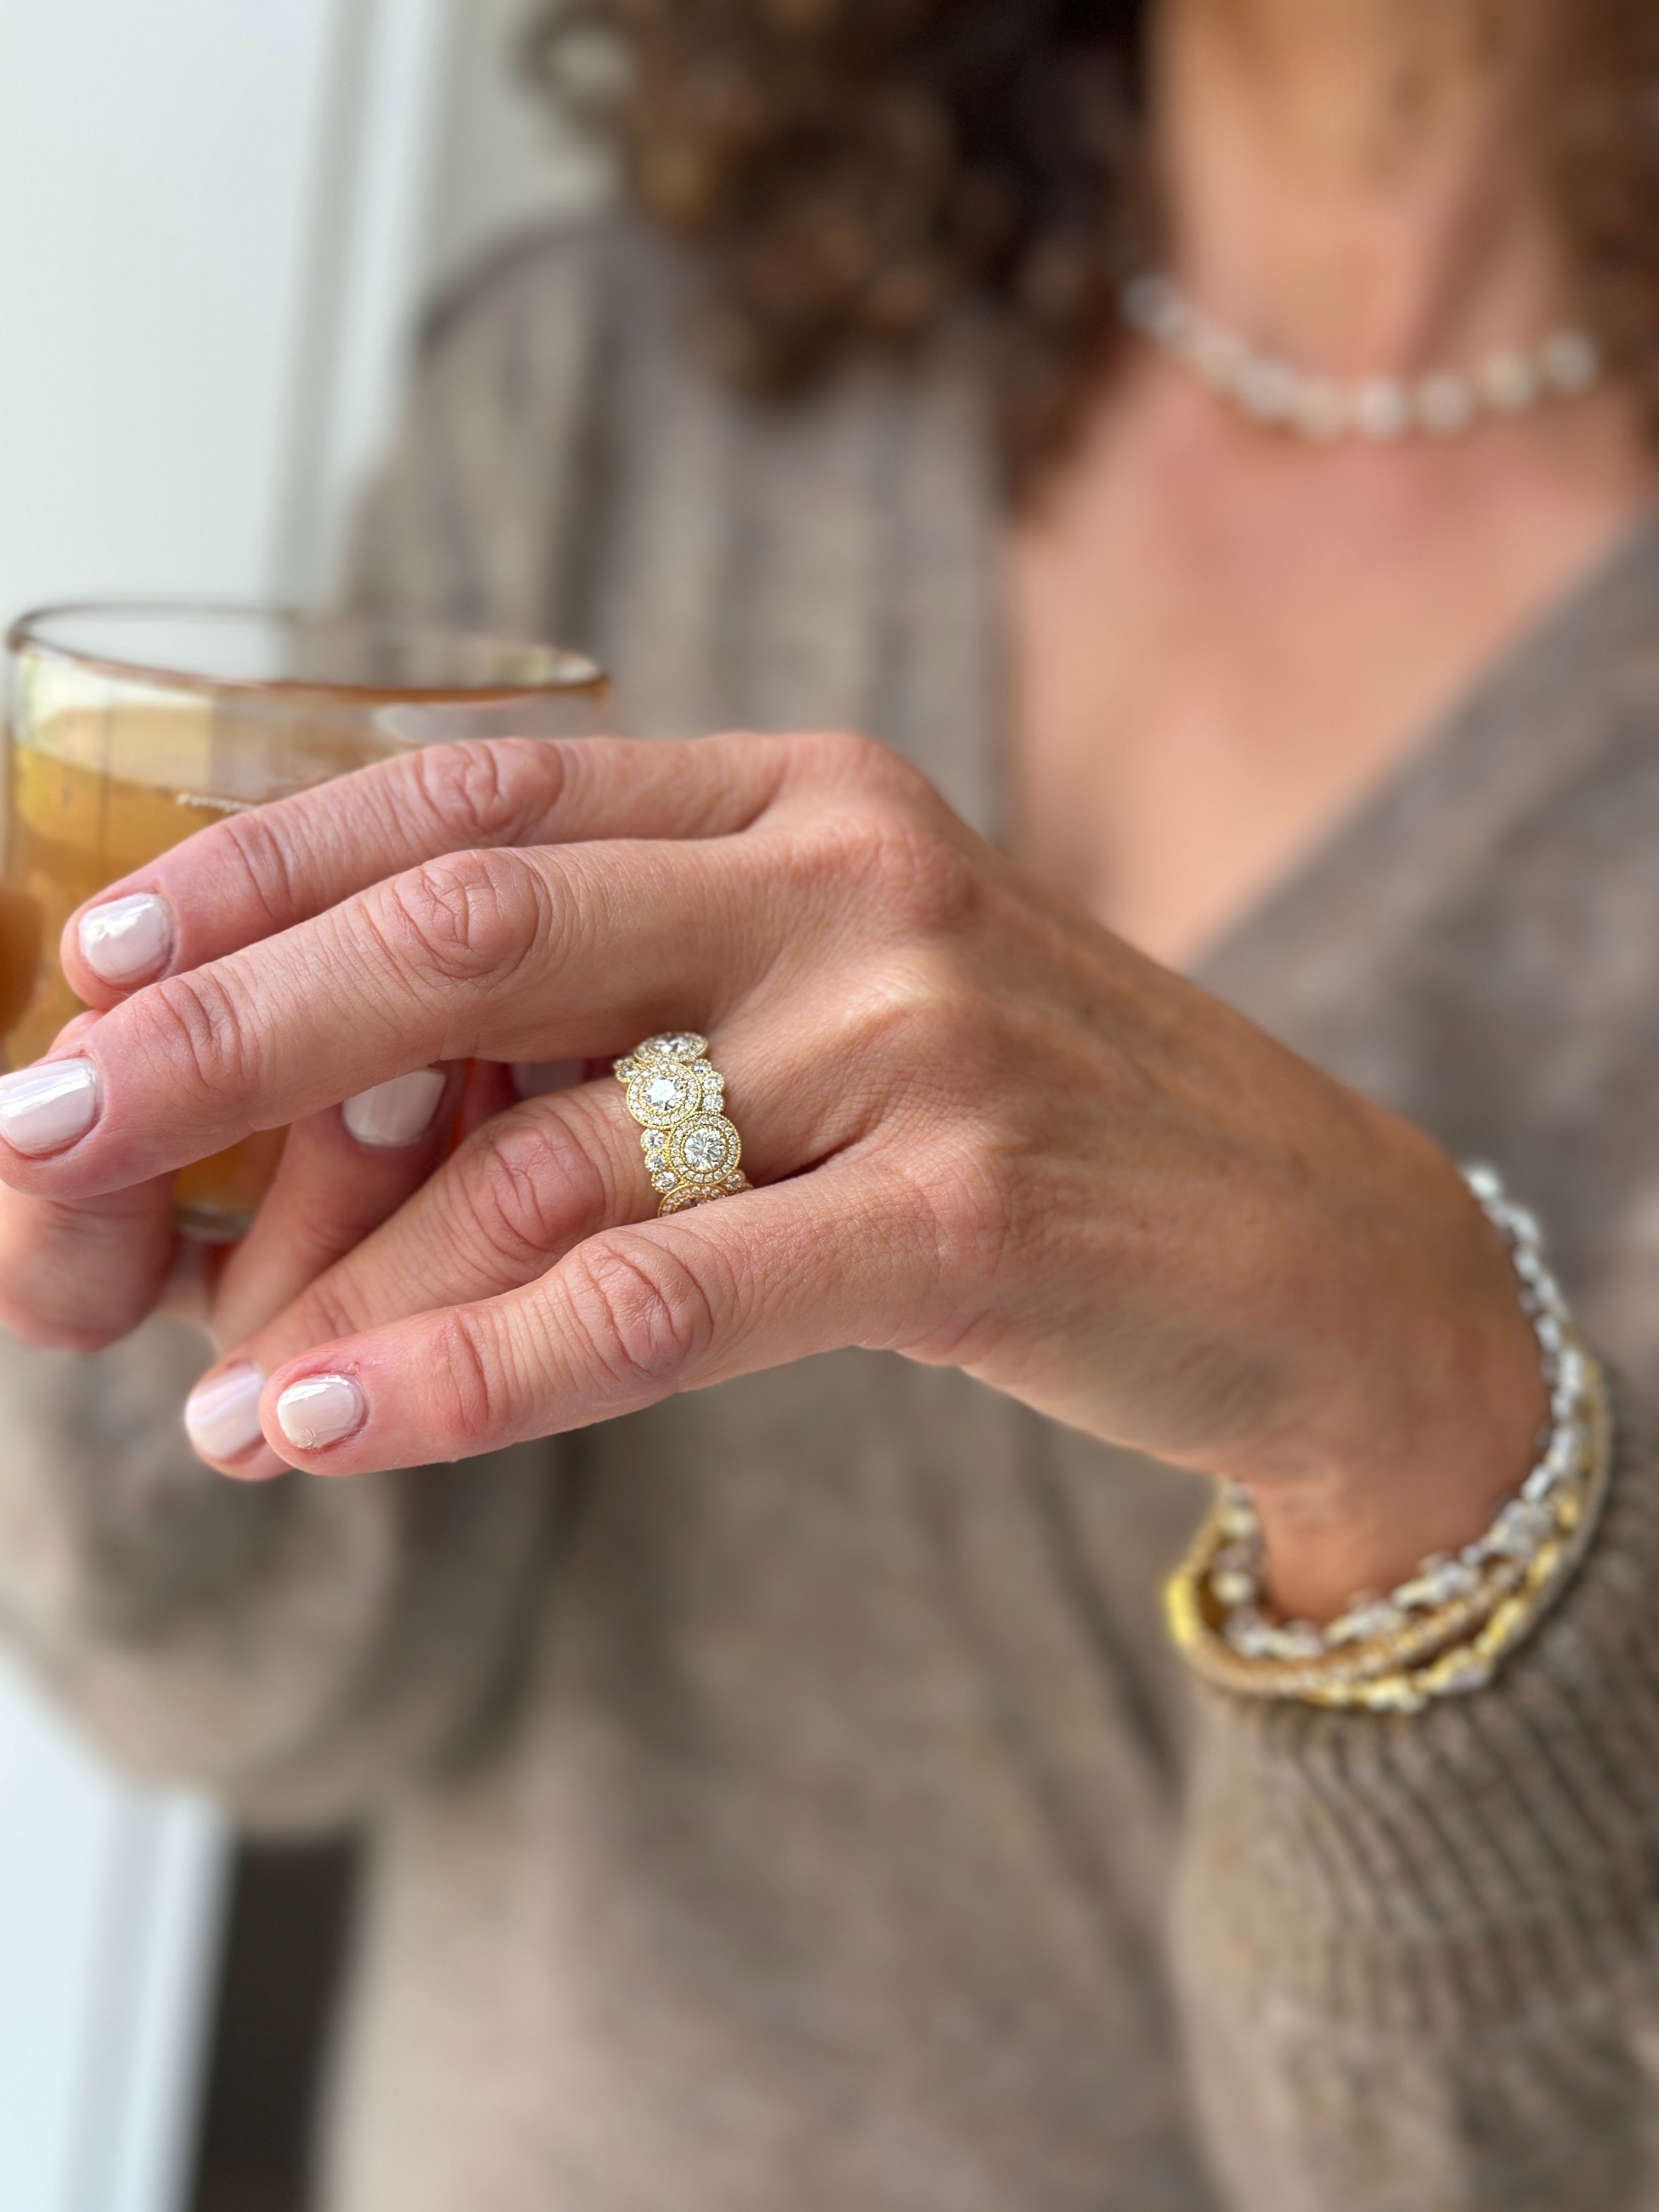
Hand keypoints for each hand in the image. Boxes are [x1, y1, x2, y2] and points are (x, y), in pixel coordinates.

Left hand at [0, 733, 1544, 1616]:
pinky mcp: (963, 1211)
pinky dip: (464, 1377)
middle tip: (46, 1123)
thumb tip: (360, 1099)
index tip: (99, 956)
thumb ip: (641, 1010)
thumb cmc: (1041, 1123)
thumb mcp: (843, 1006)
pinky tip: (325, 1433)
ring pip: (542, 1147)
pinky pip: (651, 1298)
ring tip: (213, 1380)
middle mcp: (854, 881)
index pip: (483, 796)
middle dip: (225, 1034)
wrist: (1311, 1250)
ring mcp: (917, 1037)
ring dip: (338, 1277)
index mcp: (807, 797)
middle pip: (468, 930)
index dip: (265, 864)